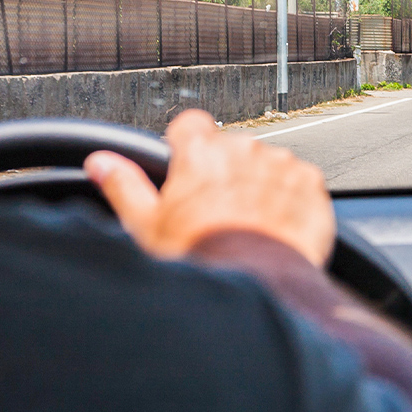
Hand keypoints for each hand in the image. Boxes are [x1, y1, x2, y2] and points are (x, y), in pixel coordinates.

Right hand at [84, 109, 334, 266]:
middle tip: (216, 213)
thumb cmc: (200, 259)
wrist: (258, 286)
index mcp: (199, 152)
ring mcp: (281, 164)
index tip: (185, 169)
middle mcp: (243, 148)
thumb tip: (100, 162)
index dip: (186, 147)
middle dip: (224, 172)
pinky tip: (276, 229)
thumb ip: (123, 185)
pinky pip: (298, 183)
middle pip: (230, 148)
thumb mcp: (146, 226)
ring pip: (266, 165)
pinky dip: (290, 200)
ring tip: (248, 227)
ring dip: (258, 185)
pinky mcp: (311, 184)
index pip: (190, 125)